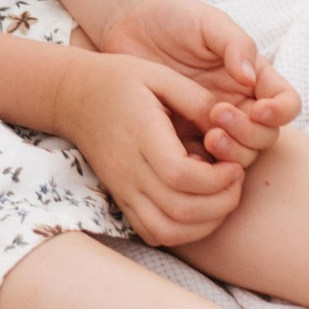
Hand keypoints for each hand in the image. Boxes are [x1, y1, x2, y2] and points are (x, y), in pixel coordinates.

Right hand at [54, 48, 246, 247]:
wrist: (74, 97)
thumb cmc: (120, 80)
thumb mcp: (160, 75)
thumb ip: (196, 99)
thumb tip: (230, 123)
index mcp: (141, 134)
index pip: (180, 175)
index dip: (217, 179)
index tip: (234, 164)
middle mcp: (129, 169)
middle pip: (178, 210)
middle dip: (220, 204)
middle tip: (235, 180)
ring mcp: (123, 189)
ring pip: (166, 231)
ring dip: (204, 224)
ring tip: (221, 197)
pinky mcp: (121, 199)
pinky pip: (152, 232)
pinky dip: (181, 231)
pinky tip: (196, 207)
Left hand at [95, 0, 300, 167]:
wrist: (129, 29)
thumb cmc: (173, 20)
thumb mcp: (208, 22)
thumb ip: (235, 44)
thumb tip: (250, 78)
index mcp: (253, 78)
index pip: (286, 103)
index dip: (280, 112)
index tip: (258, 109)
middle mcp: (239, 105)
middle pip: (266, 136)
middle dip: (249, 132)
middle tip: (218, 114)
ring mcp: (214, 126)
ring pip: (242, 156)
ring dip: (231, 152)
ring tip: (207, 136)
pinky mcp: (187, 141)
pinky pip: (206, 166)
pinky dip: (205, 166)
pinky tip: (186, 150)